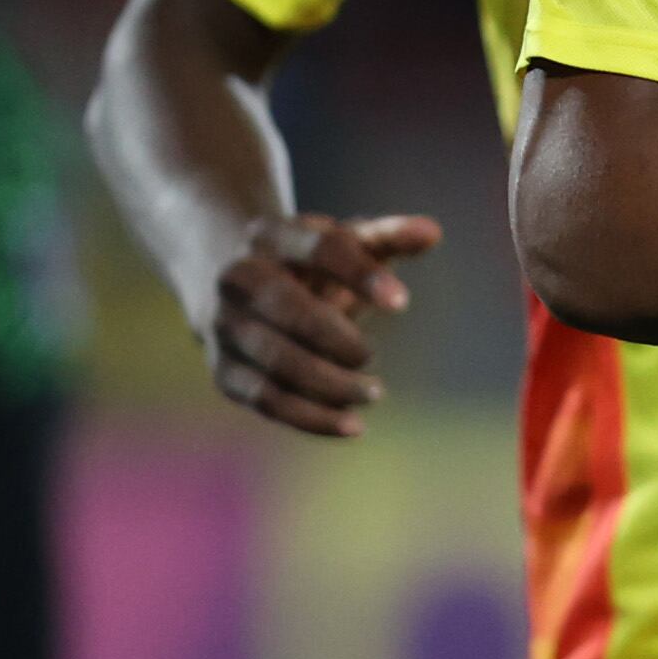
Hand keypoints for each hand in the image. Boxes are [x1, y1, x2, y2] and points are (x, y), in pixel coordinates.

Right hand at [198, 212, 438, 437]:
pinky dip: (311, 417)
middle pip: (286, 308)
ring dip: (329, 384)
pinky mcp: (226, 371)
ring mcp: (225, 326)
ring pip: (275, 361)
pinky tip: (353, 426)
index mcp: (271, 235)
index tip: (402, 303)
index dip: (361, 274)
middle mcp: (237, 278)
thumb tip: (432, 232)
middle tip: (370, 355)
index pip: (319, 248)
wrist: (237, 285)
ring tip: (373, 393)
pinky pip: (266, 400)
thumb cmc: (309, 263)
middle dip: (335, 338)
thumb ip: (389, 237)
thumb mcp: (345, 242)